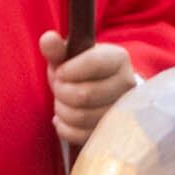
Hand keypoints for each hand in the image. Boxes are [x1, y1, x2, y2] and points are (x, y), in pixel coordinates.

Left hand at [41, 30, 139, 147]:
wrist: (101, 89)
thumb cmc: (81, 69)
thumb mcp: (70, 55)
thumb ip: (57, 49)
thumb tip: (47, 39)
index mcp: (118, 59)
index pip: (94, 64)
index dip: (69, 70)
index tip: (60, 71)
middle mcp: (127, 85)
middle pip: (85, 95)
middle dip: (61, 92)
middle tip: (58, 87)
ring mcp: (122, 112)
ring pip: (81, 117)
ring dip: (61, 110)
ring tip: (61, 102)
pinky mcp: (112, 133)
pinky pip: (80, 135)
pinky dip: (64, 127)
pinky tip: (63, 118)